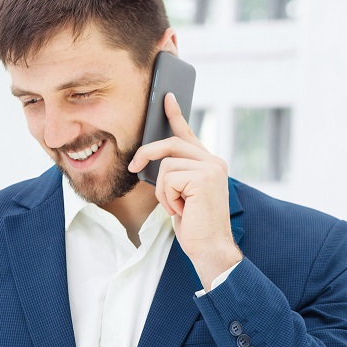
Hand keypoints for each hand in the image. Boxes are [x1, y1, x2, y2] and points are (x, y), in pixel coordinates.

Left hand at [128, 92, 242, 286]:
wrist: (210, 247)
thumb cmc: (195, 225)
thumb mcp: (181, 195)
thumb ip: (175, 174)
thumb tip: (153, 159)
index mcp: (209, 164)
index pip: (188, 134)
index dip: (175, 115)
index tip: (167, 98)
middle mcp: (213, 161)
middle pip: (170, 144)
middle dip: (147, 155)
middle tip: (133, 166)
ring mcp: (211, 168)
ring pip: (166, 165)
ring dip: (163, 191)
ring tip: (177, 207)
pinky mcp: (203, 178)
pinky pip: (168, 179)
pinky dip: (167, 198)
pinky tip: (182, 210)